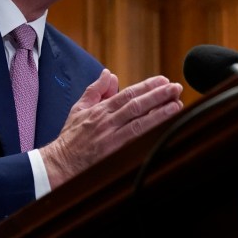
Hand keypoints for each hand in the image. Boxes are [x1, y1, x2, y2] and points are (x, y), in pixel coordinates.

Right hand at [39, 69, 182, 188]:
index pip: (128, 94)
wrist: (59, 163)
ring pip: (139, 122)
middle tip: (177, 88)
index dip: (147, 87)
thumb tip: (109, 74)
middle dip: (158, 96)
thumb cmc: (71, 137)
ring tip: (177, 105)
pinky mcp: (114, 153)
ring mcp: (111, 138)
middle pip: (136, 105)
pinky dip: (151, 134)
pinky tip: (165, 128)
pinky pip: (136, 141)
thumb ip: (96, 90)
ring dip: (160, 113)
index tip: (164, 81)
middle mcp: (107, 121)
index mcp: (100, 109)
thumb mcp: (79, 108)